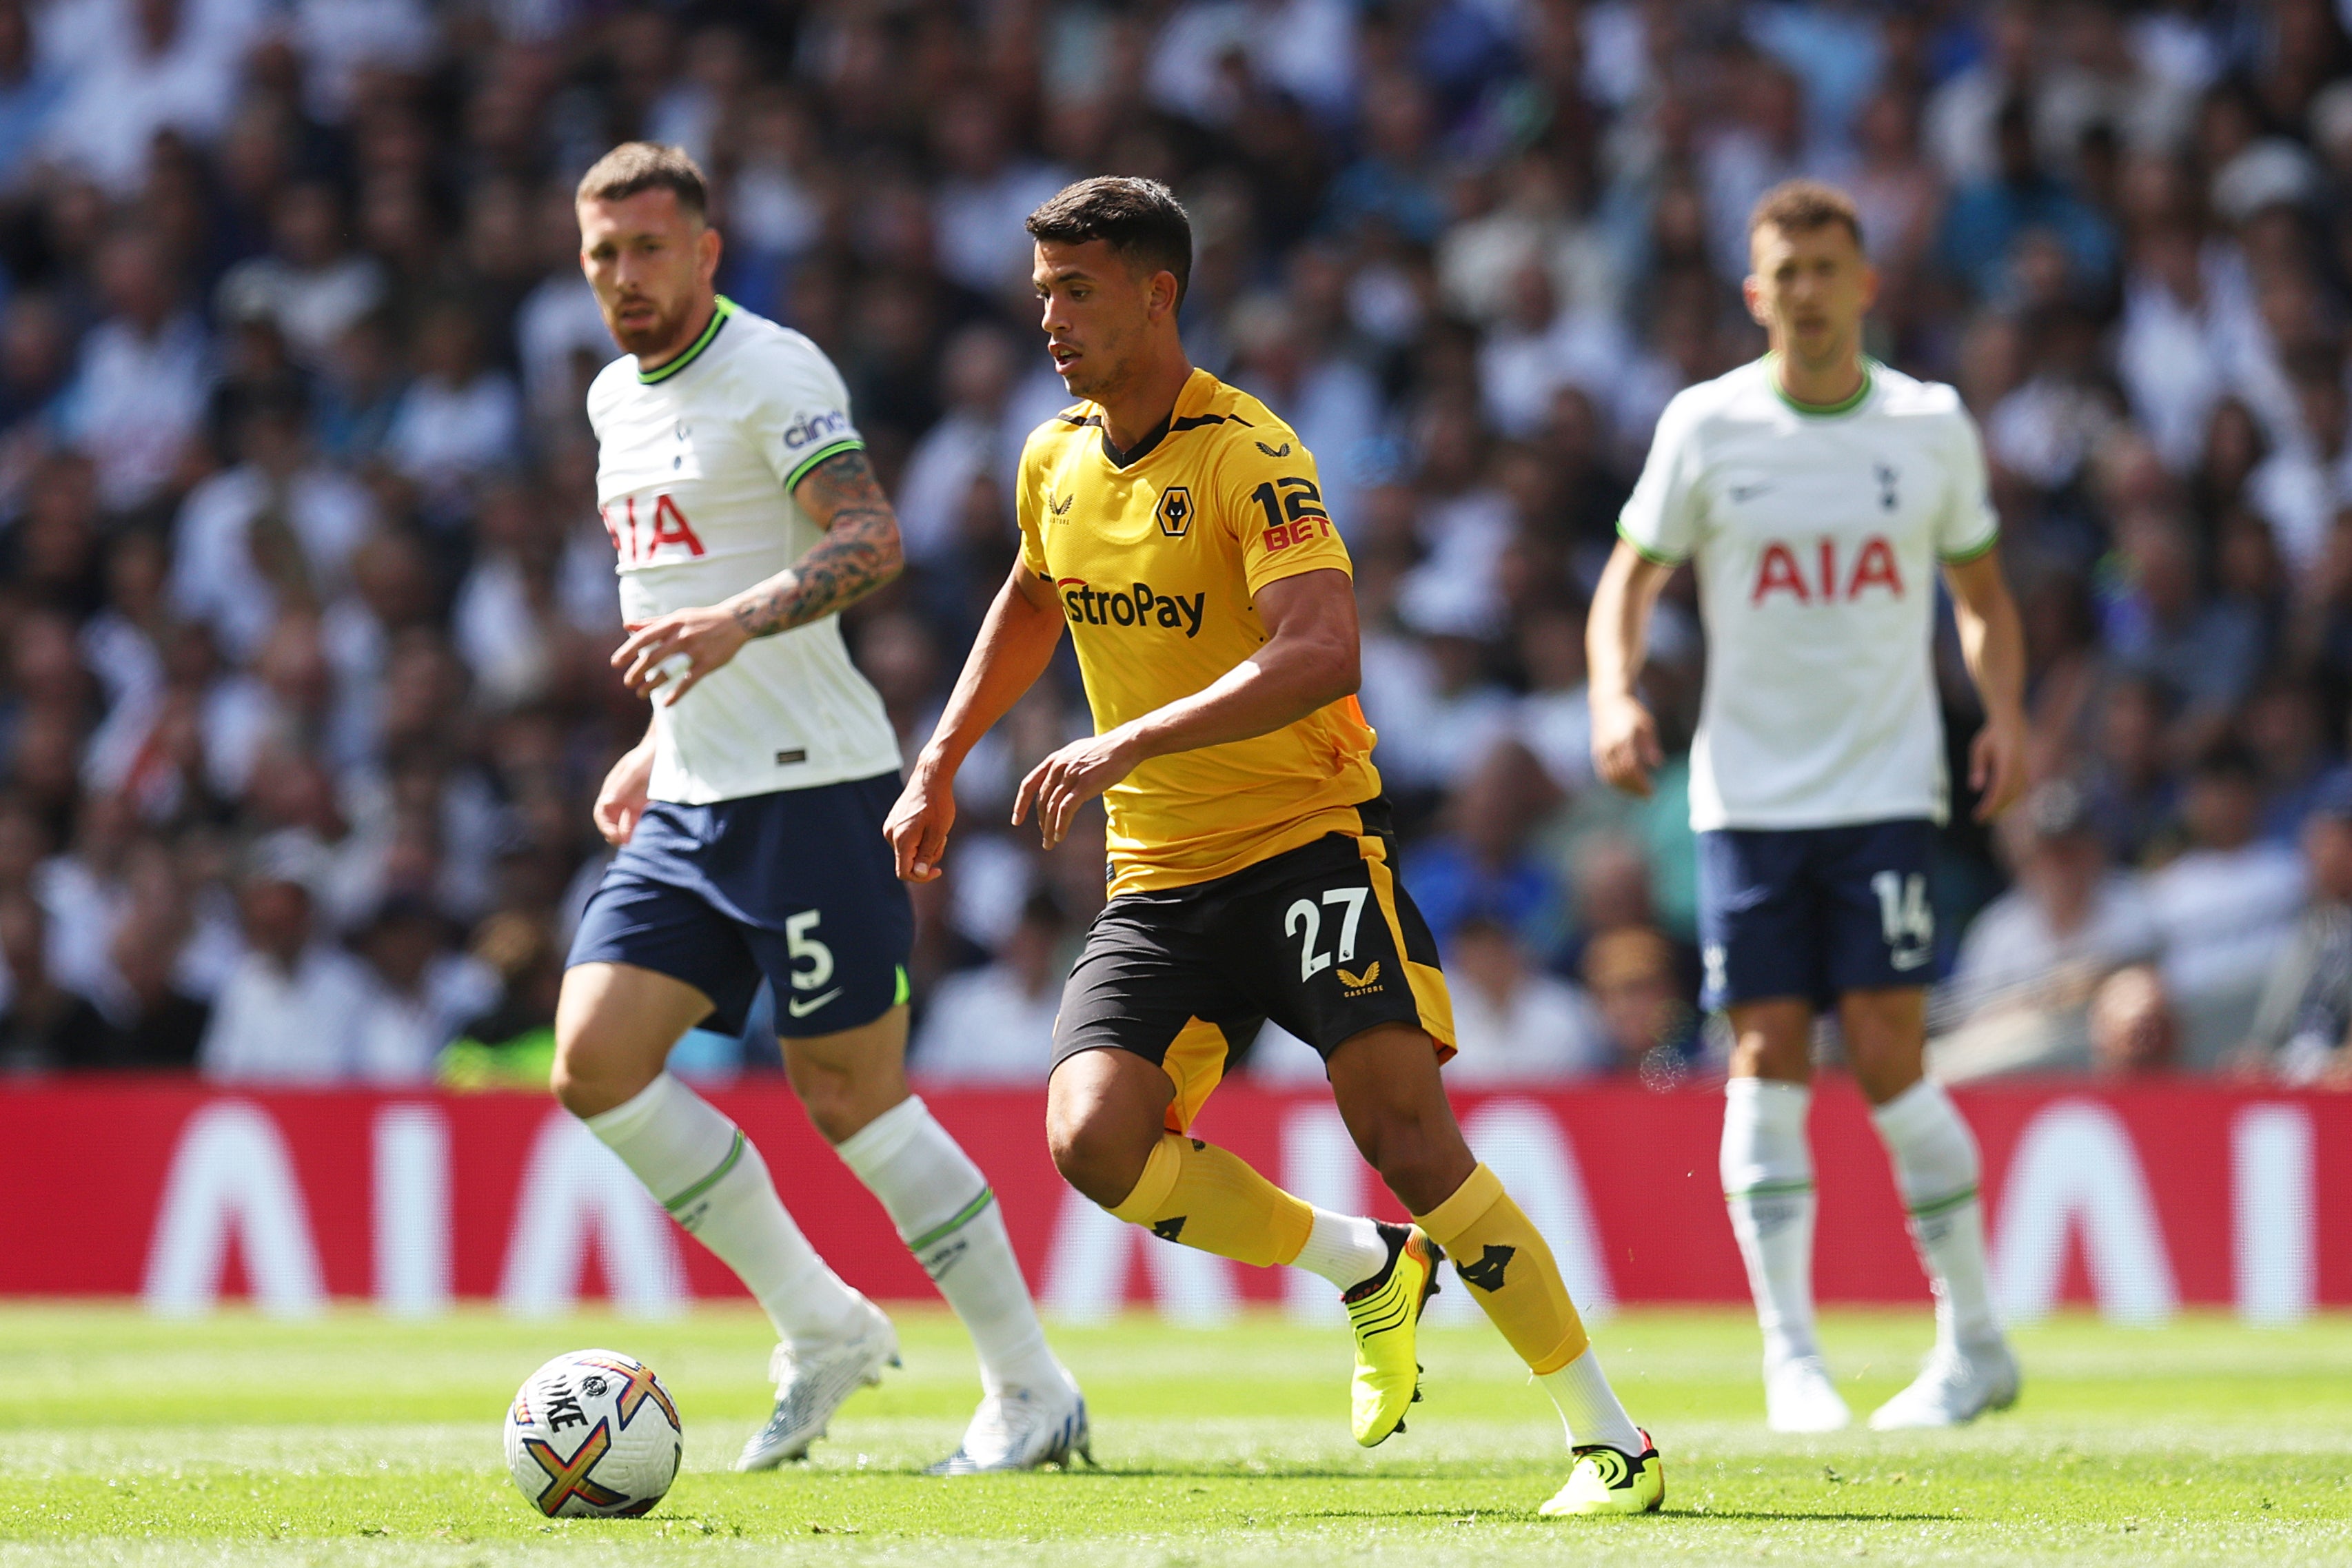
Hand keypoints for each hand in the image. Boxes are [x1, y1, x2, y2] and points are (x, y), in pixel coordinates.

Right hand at [592, 745, 655, 845]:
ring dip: (633, 838)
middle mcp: (622, 799)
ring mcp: (637, 804)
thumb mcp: (635, 768)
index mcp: (613, 789)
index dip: (606, 826)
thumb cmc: (649, 754)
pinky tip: (653, 839)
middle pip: (614, 824)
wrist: (671, 746)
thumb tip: (607, 802)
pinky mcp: (651, 807)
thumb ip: (622, 786)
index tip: (615, 836)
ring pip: (630, 827)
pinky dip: (646, 833)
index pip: (602, 813)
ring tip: (642, 847)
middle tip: (631, 847)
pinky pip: (645, 824)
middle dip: (619, 837)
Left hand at [611, 604, 751, 702]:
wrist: (735, 622)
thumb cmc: (701, 619)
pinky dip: (677, 694)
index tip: (615, 663)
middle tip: (627, 682)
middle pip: (653, 657)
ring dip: (652, 684)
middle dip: (637, 672)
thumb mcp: (677, 617)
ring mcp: (695, 651)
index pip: (644, 638)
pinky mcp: (707, 664)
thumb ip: (651, 623)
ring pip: (668, 671)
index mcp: (672, 623)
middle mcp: (682, 636)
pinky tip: (666, 703)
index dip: (628, 651)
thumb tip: (626, 626)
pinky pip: (688, 682)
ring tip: (640, 694)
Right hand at [886, 759, 958, 880]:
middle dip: (927, 856)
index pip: (904, 872)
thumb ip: (926, 855)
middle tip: (943, 839)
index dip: (921, 877)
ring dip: (925, 846)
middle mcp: (891, 835)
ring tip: (937, 829)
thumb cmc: (937, 804)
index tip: (938, 870)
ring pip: (909, 850)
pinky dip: (919, 837)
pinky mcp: (894, 821)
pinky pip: (906, 839)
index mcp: (901, 840)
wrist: (930, 777)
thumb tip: (919, 874)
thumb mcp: (938, 833)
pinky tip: (929, 823)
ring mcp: (891, 827)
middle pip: (909, 861)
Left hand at [1013, 729, 1139, 849]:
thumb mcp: (1077, 754)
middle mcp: (1058, 767)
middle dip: (1041, 822)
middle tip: (1044, 838)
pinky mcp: (1084, 786)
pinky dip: (1060, 826)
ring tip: (1050, 844)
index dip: (1020, 804)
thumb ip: (1065, 767)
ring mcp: (1070, 776)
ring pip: (1052, 808)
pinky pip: (1066, 810)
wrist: (1126, 745)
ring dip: (1049, 829)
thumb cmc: (1106, 751)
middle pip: (1042, 801)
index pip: (1029, 784)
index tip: (1016, 820)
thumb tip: (1059, 783)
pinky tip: (1059, 837)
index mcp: (1054, 760)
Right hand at [1591, 691, 1663, 798]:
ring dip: (1624, 789)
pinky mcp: (1597, 753)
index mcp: (1624, 738)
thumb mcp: (1646, 724)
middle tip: (1647, 797)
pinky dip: (1615, 783)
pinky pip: (1604, 773)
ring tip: (1637, 793)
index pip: (1632, 768)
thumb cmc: (1632, 712)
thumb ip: (1650, 745)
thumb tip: (1658, 764)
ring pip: (1611, 777)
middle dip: (1634, 789)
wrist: (1608, 702)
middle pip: (1621, 775)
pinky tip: (1625, 787)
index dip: (1641, 783)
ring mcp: (1601, 750)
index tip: (1652, 791)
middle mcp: (1610, 746)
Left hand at [1969, 712, 2027, 821]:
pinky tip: (2000, 804)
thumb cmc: (1990, 735)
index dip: (1988, 807)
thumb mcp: (1978, 749)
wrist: (2011, 722)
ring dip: (2003, 807)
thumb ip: (1978, 768)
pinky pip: (2021, 791)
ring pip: (2016, 796)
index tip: (1977, 817)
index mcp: (2008, 763)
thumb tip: (1975, 789)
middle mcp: (2020, 769)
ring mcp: (2026, 770)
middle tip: (1979, 818)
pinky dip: (2011, 800)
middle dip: (1994, 810)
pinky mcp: (2027, 771)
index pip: (1998, 792)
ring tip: (1987, 813)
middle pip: (2008, 797)